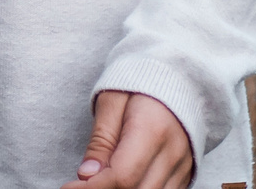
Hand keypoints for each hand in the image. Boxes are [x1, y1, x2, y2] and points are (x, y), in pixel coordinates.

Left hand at [71, 92, 192, 188]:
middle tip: (80, 184)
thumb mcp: (112, 101)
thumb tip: (86, 175)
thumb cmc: (140, 84)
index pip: (122, 176)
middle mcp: (173, 154)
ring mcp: (183, 166)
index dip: (92, 188)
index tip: (69, 187)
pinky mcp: (186, 173)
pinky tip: (120, 181)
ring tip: (100, 180)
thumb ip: (101, 139)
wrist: (179, 78)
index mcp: (152, 130)